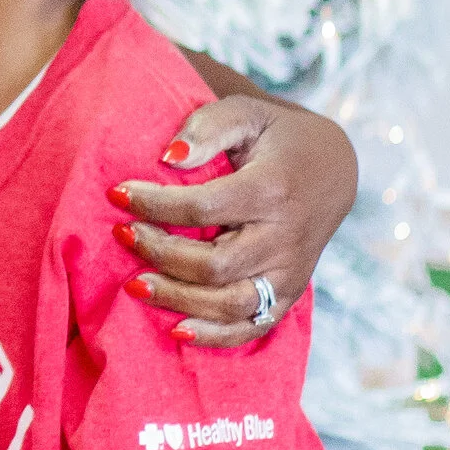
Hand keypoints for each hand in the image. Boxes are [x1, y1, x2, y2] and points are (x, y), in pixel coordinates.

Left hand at [111, 96, 357, 347]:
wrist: (332, 170)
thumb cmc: (276, 138)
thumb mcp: (246, 113)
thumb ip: (207, 128)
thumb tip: (167, 158)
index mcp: (272, 191)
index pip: (202, 208)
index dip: (153, 205)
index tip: (116, 194)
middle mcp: (284, 239)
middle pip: (213, 265)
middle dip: (159, 254)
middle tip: (123, 235)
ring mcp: (289, 274)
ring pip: (229, 303)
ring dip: (177, 299)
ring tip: (134, 284)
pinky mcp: (287, 295)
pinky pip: (251, 327)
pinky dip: (214, 335)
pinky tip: (176, 329)